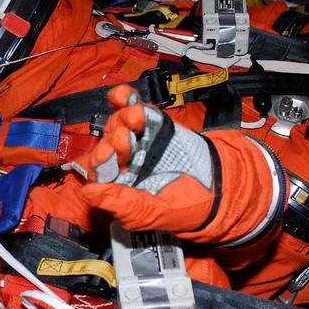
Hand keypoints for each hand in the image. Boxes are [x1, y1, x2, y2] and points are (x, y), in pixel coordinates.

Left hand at [67, 85, 284, 243]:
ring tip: (136, 117)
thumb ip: (119, 203)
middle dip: (114, 140)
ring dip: (124, 118)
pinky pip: (135, 107)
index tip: (106, 156)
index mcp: (118, 185)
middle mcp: (125, 162)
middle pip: (108, 143)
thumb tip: (88, 192)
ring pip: (120, 123)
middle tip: (125, 139)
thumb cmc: (184, 206)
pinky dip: (126, 99)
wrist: (219, 187)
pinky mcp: (155, 125)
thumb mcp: (149, 213)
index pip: (98, 170)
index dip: (99, 161)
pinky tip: (124, 96)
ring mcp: (140, 141)